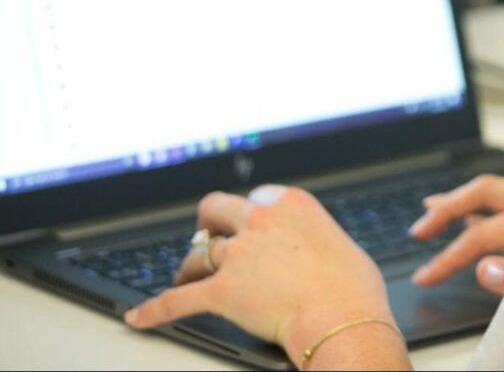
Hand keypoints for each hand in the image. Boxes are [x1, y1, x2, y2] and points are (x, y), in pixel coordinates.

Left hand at [123, 185, 409, 370]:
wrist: (343, 319)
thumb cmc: (353, 288)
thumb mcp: (339, 241)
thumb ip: (315, 235)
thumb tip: (312, 249)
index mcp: (291, 202)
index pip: (256, 195)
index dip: (249, 212)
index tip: (247, 223)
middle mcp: (261, 219)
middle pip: (216, 208)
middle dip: (209, 223)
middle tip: (207, 236)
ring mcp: (239, 253)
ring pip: (197, 253)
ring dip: (190, 265)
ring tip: (185, 276)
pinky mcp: (222, 290)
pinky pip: (178, 300)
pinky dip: (156, 309)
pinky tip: (139, 316)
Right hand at [408, 175, 503, 295]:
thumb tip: (483, 269)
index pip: (483, 234)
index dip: (449, 257)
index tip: (424, 277)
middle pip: (485, 191)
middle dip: (447, 207)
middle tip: (418, 231)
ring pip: (499, 193)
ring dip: (463, 202)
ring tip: (433, 209)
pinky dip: (486, 209)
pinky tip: (473, 220)